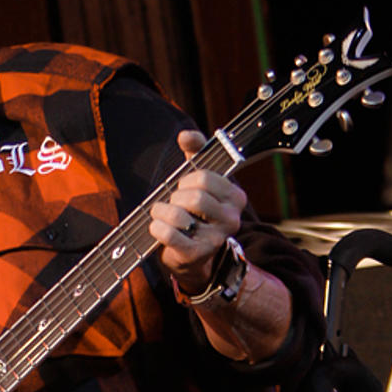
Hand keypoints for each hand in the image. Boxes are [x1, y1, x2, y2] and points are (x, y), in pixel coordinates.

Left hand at [148, 130, 247, 292]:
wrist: (192, 255)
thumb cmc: (193, 211)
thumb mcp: (197, 180)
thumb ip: (195, 153)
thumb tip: (186, 135)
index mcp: (235, 196)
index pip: (204, 177)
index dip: (187, 179)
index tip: (185, 187)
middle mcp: (231, 219)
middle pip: (193, 196)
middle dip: (175, 197)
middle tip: (173, 204)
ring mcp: (215, 239)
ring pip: (179, 214)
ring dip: (161, 212)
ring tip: (162, 215)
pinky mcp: (196, 254)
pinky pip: (168, 233)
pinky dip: (157, 227)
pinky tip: (158, 228)